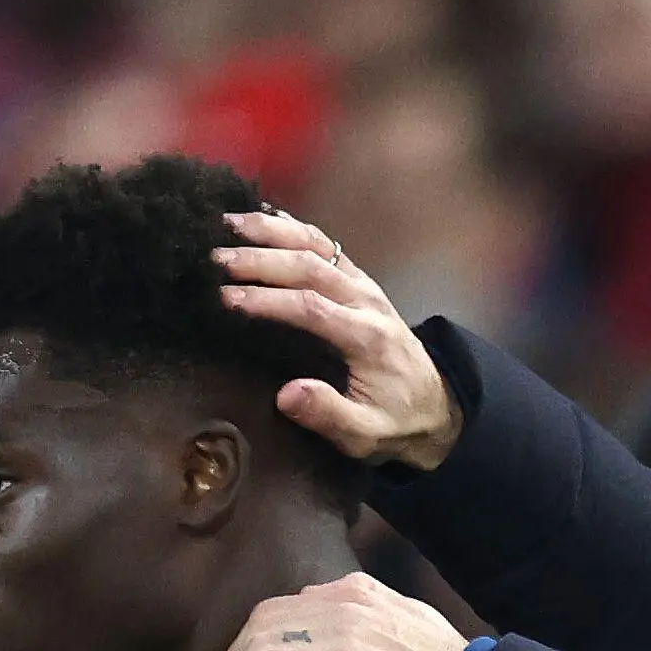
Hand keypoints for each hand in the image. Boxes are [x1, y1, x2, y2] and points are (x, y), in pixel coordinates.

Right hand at [215, 209, 462, 470]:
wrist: (435, 404)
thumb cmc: (395, 422)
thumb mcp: (366, 435)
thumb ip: (329, 415)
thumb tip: (287, 395)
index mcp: (367, 337)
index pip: (311, 307)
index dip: (267, 299)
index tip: (226, 297)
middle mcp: (366, 300)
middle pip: (310, 266)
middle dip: (260, 259)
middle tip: (215, 257)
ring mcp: (363, 284)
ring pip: (316, 245)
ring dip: (271, 231)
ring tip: (227, 222)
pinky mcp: (358, 278)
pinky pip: (323, 243)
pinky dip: (290, 226)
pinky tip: (258, 215)